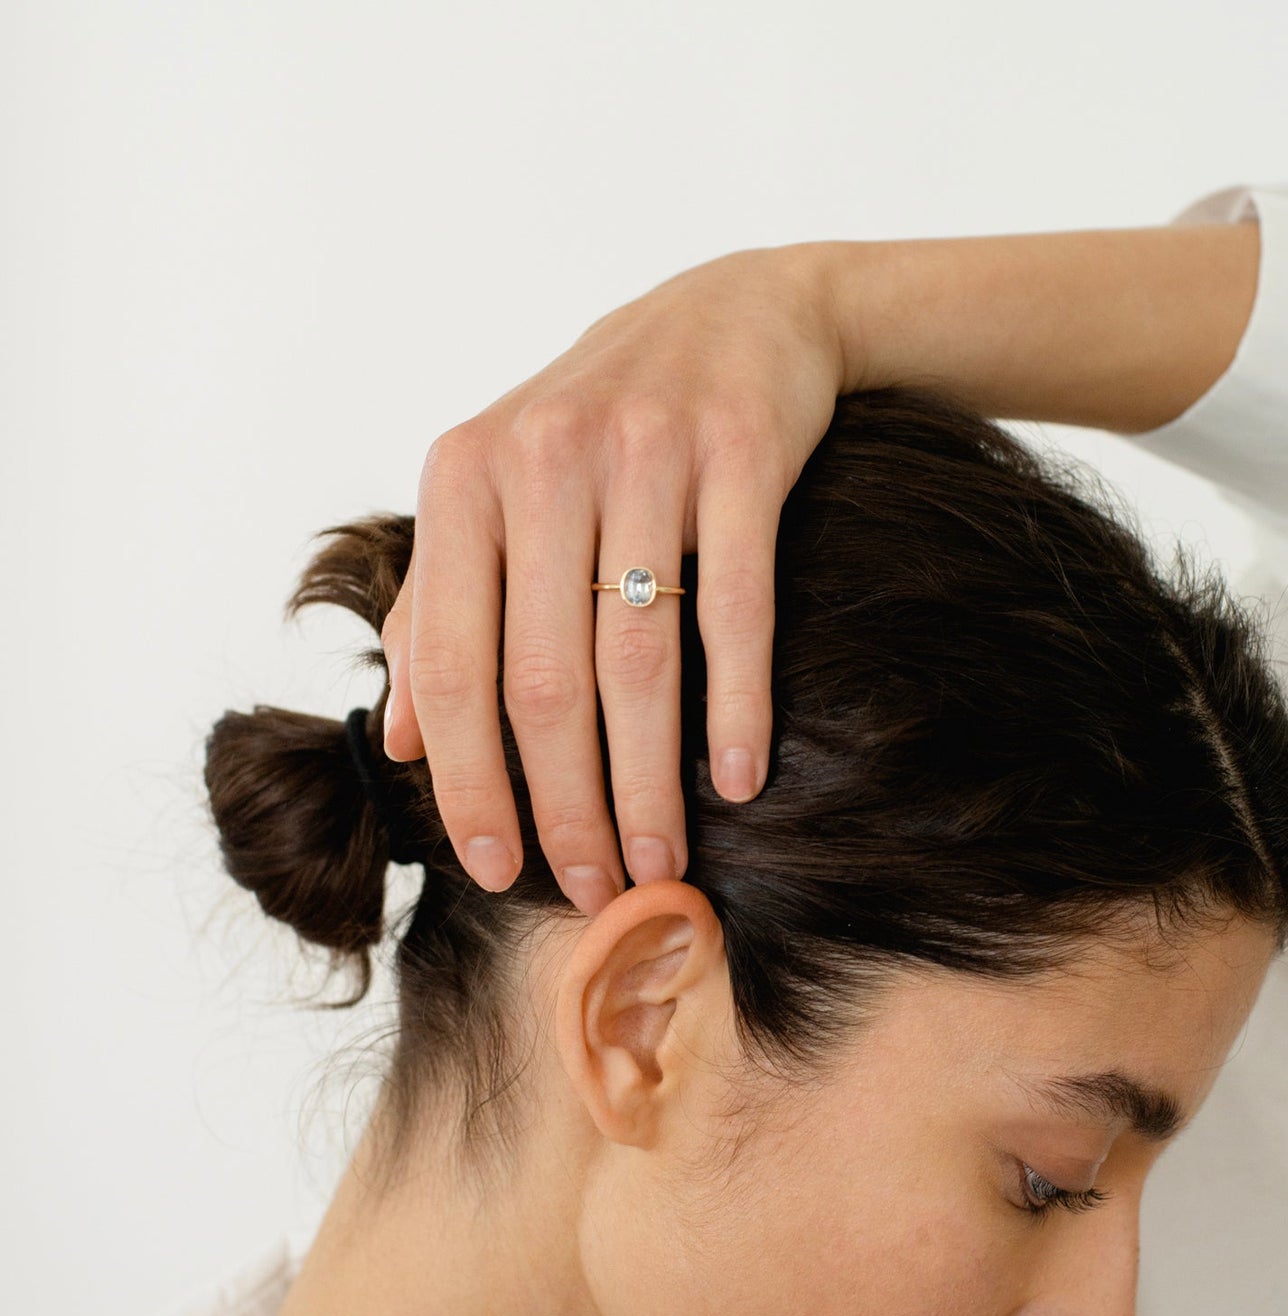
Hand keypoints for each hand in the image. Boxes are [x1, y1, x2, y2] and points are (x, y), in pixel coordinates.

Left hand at [380, 243, 844, 915]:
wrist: (733, 316)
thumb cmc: (598, 433)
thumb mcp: (497, 499)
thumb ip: (439, 613)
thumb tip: (406, 745)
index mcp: (464, 478)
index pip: (447, 661)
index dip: (469, 779)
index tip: (496, 867)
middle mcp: (542, 459)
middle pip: (544, 679)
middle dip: (567, 806)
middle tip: (596, 887)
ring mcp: (645, 452)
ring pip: (638, 659)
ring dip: (650, 782)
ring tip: (660, 861)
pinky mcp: (741, 453)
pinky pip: (737, 608)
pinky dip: (738, 705)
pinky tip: (740, 779)